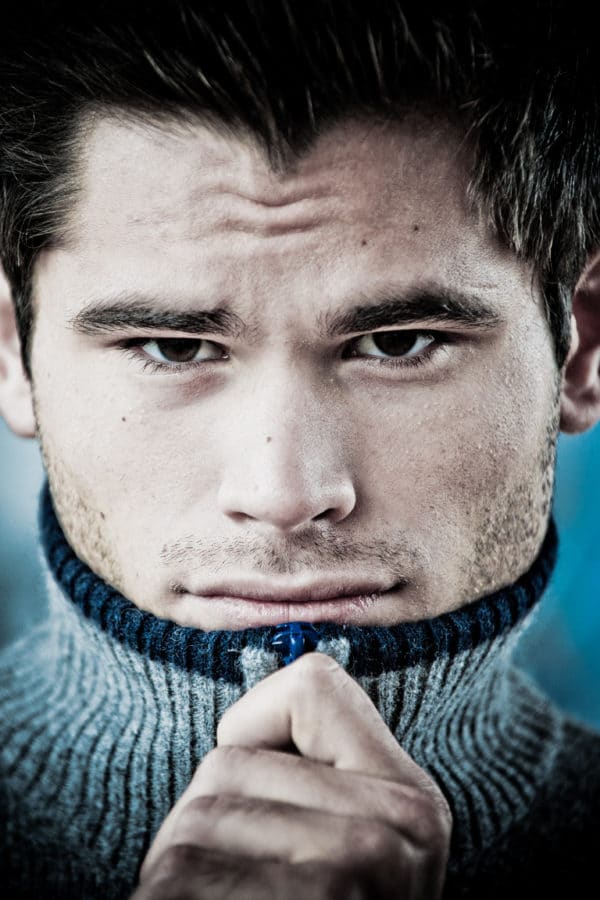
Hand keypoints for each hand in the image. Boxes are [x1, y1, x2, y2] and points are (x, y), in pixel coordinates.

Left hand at [133, 653, 451, 898]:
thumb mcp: (342, 846)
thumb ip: (328, 772)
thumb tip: (295, 664)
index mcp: (413, 805)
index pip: (315, 682)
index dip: (265, 718)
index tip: (268, 773)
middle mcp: (394, 830)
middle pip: (237, 753)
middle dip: (223, 811)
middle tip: (259, 886)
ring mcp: (340, 871)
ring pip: (205, 805)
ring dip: (196, 860)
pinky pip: (182, 858)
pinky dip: (177, 892)